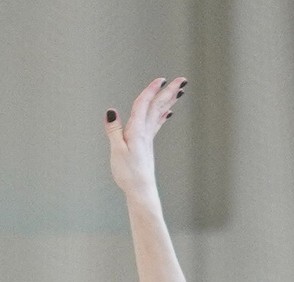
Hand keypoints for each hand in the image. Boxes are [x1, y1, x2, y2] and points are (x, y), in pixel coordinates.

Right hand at [105, 76, 185, 201]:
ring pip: (159, 113)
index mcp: (137, 131)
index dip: (151, 91)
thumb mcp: (117, 151)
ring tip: (178, 90)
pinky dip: (162, 115)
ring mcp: (148, 137)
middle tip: (182, 80)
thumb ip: (114, 130)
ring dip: (168, 100)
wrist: (140, 190)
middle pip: (157, 106)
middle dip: (169, 92)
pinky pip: (156, 124)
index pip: (144, 105)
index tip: (162, 79)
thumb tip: (111, 112)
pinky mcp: (147, 144)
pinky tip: (168, 112)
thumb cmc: (128, 173)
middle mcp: (145, 131)